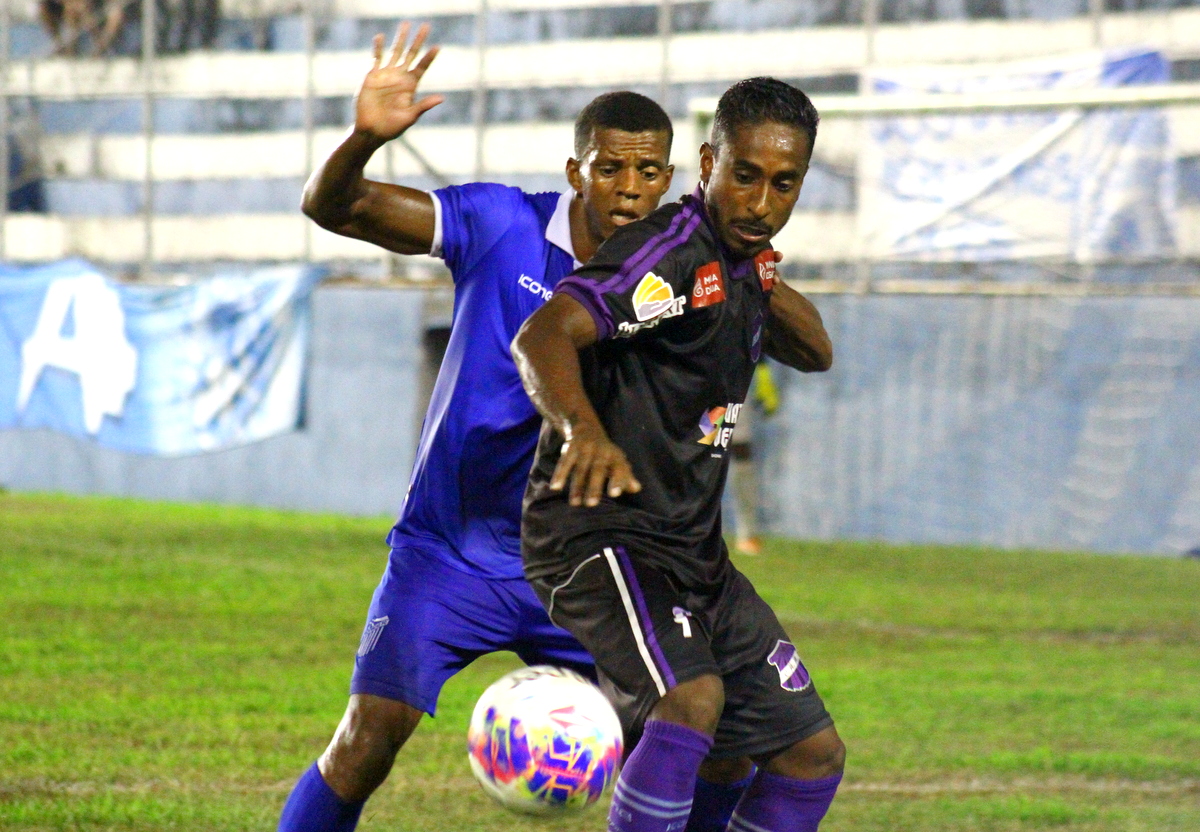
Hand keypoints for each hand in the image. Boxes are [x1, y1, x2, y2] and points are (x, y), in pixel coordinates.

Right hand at [356, 22, 442, 142]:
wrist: (371, 130)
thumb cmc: (392, 127)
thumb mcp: (410, 117)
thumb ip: (424, 105)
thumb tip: (442, 98)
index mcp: (410, 86)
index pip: (422, 67)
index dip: (429, 57)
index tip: (438, 47)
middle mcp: (400, 77)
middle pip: (411, 54)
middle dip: (418, 40)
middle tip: (426, 26)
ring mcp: (386, 75)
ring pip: (395, 52)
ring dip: (401, 38)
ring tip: (406, 24)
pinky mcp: (372, 76)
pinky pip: (376, 58)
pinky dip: (378, 48)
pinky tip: (381, 37)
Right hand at [551, 421, 642, 506]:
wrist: (585, 427)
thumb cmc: (605, 453)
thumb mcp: (617, 461)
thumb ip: (626, 476)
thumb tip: (637, 488)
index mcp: (615, 456)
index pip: (619, 468)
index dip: (618, 480)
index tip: (615, 494)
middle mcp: (601, 451)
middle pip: (597, 470)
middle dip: (594, 486)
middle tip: (591, 504)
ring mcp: (585, 448)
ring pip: (580, 469)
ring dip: (577, 486)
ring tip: (575, 503)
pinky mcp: (570, 448)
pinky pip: (564, 462)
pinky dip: (559, 474)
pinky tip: (555, 487)